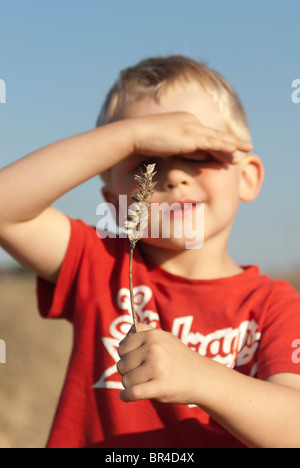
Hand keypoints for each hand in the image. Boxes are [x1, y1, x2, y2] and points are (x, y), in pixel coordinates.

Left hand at [117, 322, 203, 404]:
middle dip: (127, 372)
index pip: (122, 347)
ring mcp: (157, 367)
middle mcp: (154, 349)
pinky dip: (126, 396)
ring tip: (143, 383)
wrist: (202, 377)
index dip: (125, 356)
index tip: (133, 362)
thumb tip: (127, 331)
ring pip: (126, 380)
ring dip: (130, 385)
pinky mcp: (161, 387)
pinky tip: (126, 396)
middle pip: (122, 364)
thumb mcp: (164, 338)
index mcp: (152, 335)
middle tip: (140, 374)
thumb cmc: (178, 358)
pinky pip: (133, 393)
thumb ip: (145, 331)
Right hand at [132, 111, 252, 164]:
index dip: (218, 143)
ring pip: (216, 138)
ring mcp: (191, 127)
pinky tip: (234, 150)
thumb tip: (201, 155)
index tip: (229, 149)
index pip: (205, 134)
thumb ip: (185, 149)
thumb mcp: (169, 146)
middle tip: (245, 146)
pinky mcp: (189, 136)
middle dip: (231, 142)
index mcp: (185, 121)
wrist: (135, 134)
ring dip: (233, 144)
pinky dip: (223, 146)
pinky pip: (211, 142)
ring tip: (247, 148)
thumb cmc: (146, 142)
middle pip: (214, 134)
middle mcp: (190, 121)